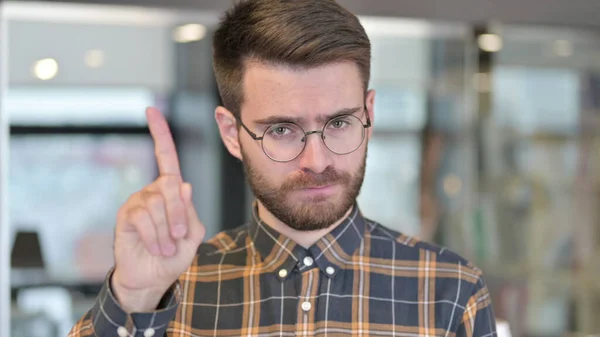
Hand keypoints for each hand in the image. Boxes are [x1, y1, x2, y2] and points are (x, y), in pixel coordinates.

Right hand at [111, 107, 204, 311]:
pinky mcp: (126, 215)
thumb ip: (190, 210)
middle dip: (179, 214)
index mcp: (171, 190)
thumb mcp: (193, 233)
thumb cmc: (175, 254)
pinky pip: (143, 218)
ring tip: (167, 247)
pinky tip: (156, 247)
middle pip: (170, 186)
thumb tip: (183, 184)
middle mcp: (153, 190)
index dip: (160, 134)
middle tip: (180, 237)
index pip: (166, 156)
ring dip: (167, 230)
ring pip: (157, 204)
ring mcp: (138, 201)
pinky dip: (155, 236)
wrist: (153, 276)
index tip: (150, 110)